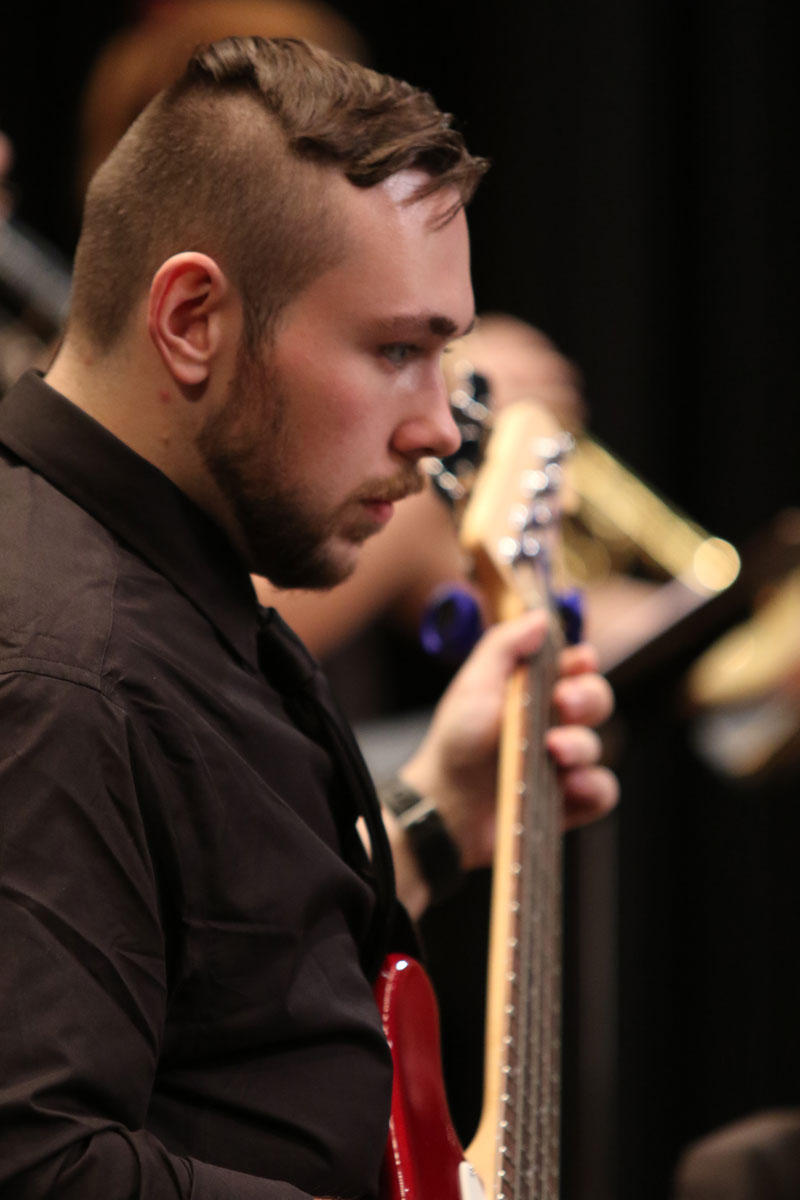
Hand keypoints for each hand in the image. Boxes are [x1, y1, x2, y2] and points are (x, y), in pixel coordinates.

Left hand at [399, 611, 617, 875]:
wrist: (443, 805)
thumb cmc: (456, 742)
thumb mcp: (475, 685)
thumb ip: (505, 646)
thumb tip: (542, 617)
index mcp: (534, 692)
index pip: (576, 668)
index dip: (583, 663)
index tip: (579, 661)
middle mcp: (554, 724)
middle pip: (597, 701)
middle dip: (589, 698)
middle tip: (564, 703)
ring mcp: (563, 764)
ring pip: (598, 746)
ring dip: (582, 744)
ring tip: (553, 751)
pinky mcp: (569, 803)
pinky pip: (602, 792)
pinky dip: (593, 787)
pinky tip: (570, 785)